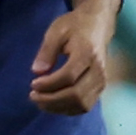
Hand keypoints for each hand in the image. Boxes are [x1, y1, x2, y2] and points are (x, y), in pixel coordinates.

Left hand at [31, 0, 113, 115]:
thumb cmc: (74, 26)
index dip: (49, 84)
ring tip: (41, 101)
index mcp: (87, 53)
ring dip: (59, 107)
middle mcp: (99, 70)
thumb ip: (46, 51)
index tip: (33, 84)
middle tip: (33, 96)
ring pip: (82, 104)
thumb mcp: (56, 32)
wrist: (97, 24)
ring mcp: (102, 80)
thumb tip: (37, 71)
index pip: (69, 76)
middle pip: (76, 94)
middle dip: (51, 99)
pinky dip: (68, 109)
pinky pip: (86, 105)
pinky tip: (53, 104)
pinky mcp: (101, 87)